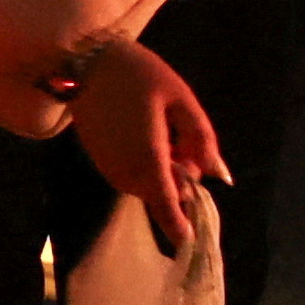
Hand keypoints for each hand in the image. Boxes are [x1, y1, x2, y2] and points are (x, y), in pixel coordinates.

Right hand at [64, 34, 223, 253]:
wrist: (85, 63)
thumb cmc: (138, 75)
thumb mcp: (180, 98)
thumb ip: (202, 139)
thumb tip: (218, 174)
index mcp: (149, 159)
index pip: (168, 207)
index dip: (181, 228)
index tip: (193, 241)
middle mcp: (127, 173)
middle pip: (164, 195)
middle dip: (181, 180)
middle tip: (184, 142)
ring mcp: (110, 170)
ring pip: (149, 186)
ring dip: (164, 172)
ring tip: (163, 130)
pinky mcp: (101, 163)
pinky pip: (133, 176)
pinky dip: (147, 166)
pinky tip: (145, 133)